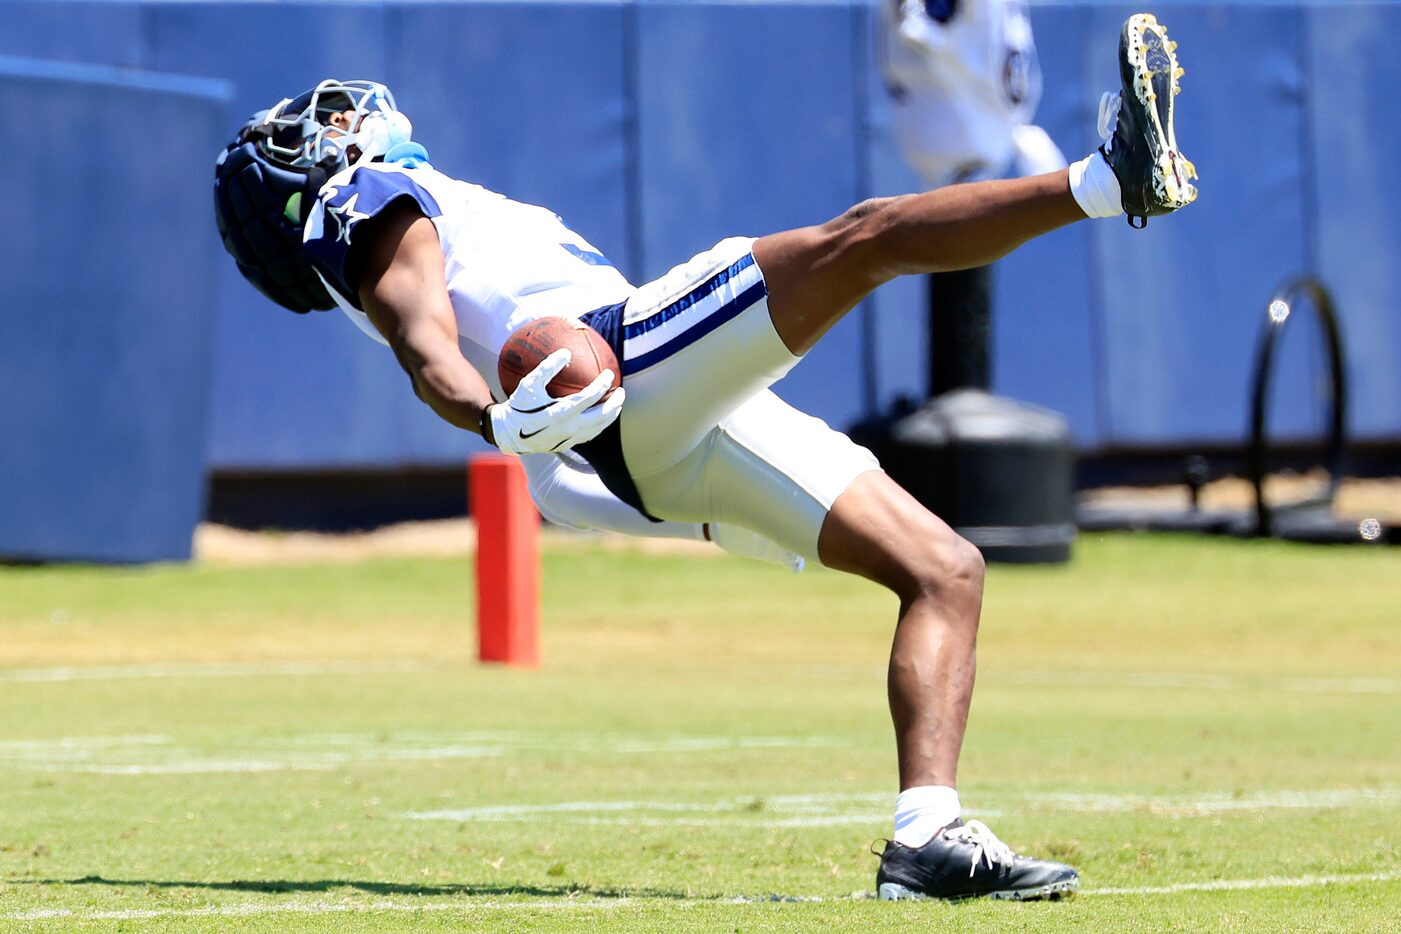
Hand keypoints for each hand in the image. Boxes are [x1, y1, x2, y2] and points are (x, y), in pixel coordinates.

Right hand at [486, 349, 623, 454]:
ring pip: (598, 428)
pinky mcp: (567, 445)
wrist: (508, 433)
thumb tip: (566, 352)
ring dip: (611, 416)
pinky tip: (601, 418)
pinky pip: (589, 435)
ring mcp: (569, 438)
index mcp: (561, 412)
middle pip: (602, 416)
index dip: (603, 384)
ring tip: (617, 405)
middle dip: (616, 403)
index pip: (591, 397)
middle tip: (622, 391)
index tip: (609, 373)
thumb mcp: (529, 383)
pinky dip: (599, 426)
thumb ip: (548, 367)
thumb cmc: (518, 406)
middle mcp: (569, 427)